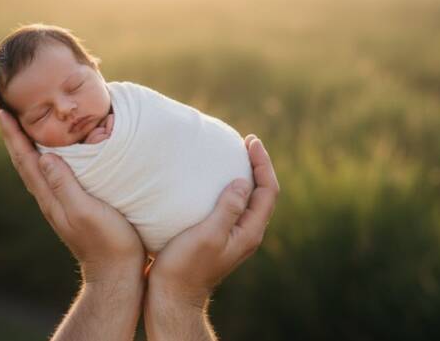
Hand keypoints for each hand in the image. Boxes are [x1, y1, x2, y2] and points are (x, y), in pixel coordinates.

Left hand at [0, 106, 143, 283]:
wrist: (117, 274)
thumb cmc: (108, 242)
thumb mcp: (86, 211)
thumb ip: (65, 185)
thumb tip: (43, 157)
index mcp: (50, 196)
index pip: (25, 158)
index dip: (13, 134)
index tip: (1, 109)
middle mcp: (50, 199)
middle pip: (25, 160)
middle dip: (14, 134)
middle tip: (6, 108)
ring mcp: (61, 204)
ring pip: (37, 167)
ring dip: (28, 143)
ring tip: (25, 123)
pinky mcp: (74, 206)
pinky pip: (53, 174)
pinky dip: (47, 155)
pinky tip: (55, 152)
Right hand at [145, 134, 278, 335]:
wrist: (171, 298)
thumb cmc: (185, 267)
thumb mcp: (208, 235)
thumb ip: (228, 208)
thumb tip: (244, 181)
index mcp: (250, 231)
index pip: (268, 190)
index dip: (263, 163)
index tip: (250, 141)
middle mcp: (247, 233)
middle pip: (263, 193)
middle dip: (257, 165)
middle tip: (245, 142)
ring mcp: (234, 237)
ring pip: (248, 200)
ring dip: (244, 175)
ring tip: (231, 155)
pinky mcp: (219, 238)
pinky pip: (232, 206)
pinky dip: (229, 188)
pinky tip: (211, 181)